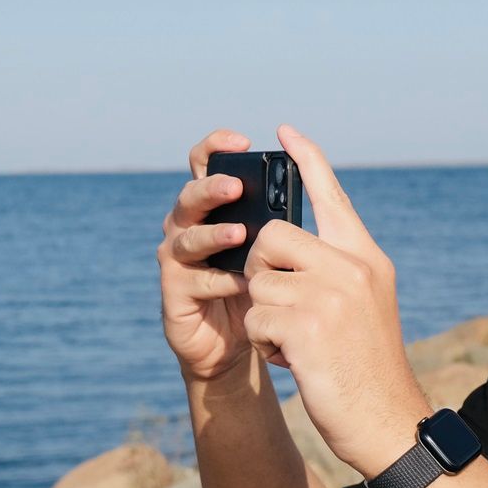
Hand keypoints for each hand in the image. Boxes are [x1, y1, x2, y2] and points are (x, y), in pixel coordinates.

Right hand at [156, 127, 261, 384]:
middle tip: (236, 187)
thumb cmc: (261, 288)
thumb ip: (284, 220)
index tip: (242, 141)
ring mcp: (176, 261)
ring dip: (213, 234)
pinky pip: (191, 281)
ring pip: (186, 238)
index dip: (216, 147)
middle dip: (211, 189)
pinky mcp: (174, 295)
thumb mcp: (276, 249)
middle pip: (190, 197)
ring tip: (240, 234)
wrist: (241, 346)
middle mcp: (188, 226)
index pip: (204, 164)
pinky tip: (240, 282)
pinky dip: (217, 280)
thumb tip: (313, 184)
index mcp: (213, 207)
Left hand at [242, 124, 431, 476]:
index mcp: (365, 257)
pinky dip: (265, 344)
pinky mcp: (306, 326)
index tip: (285, 130)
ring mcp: (330, 295)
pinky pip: (256, 318)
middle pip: (272, 237)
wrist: (386, 420)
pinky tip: (294, 360)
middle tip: (285, 308)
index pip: (332, 195)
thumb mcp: (365, 303)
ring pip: (257, 282)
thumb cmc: (367, 366)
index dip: (307, 160)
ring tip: (298, 343)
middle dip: (263, 273)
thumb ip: (335, 268)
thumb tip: (279, 245)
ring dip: (266, 317)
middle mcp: (351, 267)